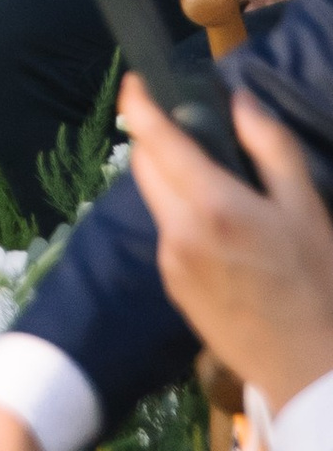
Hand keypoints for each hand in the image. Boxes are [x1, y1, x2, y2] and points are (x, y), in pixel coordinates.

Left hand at [121, 71, 332, 410]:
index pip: (155, 139)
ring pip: (156, 201)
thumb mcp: (306, 209)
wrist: (307, 368)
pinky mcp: (171, 286)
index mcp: (211, 205)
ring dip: (173, 183)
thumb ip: (271, 147)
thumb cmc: (315, 284)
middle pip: (145, 166)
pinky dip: (182, 218)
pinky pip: (168, 234)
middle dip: (157, 142)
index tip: (135, 81)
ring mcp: (170, 262)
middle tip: (192, 135)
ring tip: (219, 190)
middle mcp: (177, 231)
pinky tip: (221, 234)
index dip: (139, 104)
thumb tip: (240, 101)